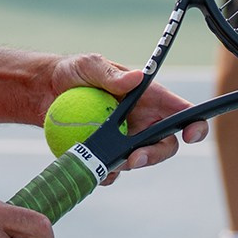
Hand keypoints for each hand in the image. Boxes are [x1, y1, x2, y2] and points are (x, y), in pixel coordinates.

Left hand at [40, 51, 206, 179]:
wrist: (42, 93)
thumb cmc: (71, 72)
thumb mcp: (89, 66)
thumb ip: (111, 74)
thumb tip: (136, 78)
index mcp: (148, 98)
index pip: (181, 111)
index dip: (194, 125)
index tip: (191, 135)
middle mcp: (142, 121)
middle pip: (165, 145)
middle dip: (155, 155)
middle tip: (134, 158)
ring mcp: (124, 140)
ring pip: (139, 161)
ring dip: (126, 165)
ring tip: (105, 159)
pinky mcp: (106, 155)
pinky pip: (113, 171)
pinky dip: (105, 172)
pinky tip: (92, 164)